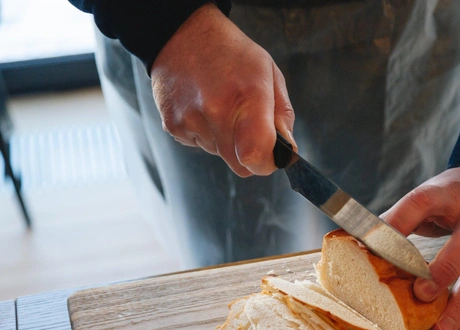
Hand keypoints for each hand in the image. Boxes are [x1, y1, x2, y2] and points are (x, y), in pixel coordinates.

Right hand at [150, 4, 294, 176]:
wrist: (182, 34)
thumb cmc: (232, 54)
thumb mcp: (269, 74)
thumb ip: (282, 115)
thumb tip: (286, 150)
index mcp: (248, 97)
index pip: (257, 156)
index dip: (268, 162)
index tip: (271, 154)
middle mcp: (216, 111)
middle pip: (240, 165)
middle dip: (249, 153)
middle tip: (246, 124)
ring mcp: (190, 120)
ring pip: (220, 155)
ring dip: (226, 140)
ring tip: (220, 105)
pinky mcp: (172, 126)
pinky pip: (199, 146)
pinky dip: (206, 134)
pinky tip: (203, 107)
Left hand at [381, 168, 459, 329]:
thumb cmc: (456, 198)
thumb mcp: (430, 196)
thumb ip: (401, 218)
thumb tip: (356, 242)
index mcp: (449, 194)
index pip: (422, 203)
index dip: (398, 223)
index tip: (371, 246)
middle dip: (445, 268)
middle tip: (420, 293)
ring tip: (441, 328)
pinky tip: (450, 324)